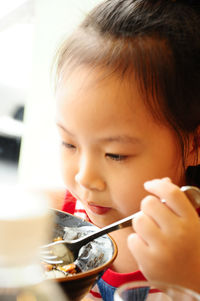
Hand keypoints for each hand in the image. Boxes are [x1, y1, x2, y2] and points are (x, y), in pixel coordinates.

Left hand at [127, 178, 199, 292]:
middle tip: (154, 218)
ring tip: (152, 234)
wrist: (198, 281)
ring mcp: (164, 249)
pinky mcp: (150, 263)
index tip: (150, 185)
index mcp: (191, 221)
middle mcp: (178, 233)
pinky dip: (137, 242)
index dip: (157, 184)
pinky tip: (148, 248)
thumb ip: (177, 204)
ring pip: (138, 220)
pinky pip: (132, 240)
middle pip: (148, 203)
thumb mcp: (192, 224)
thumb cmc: (192, 248)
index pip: (171, 193)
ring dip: (142, 224)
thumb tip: (161, 182)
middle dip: (148, 208)